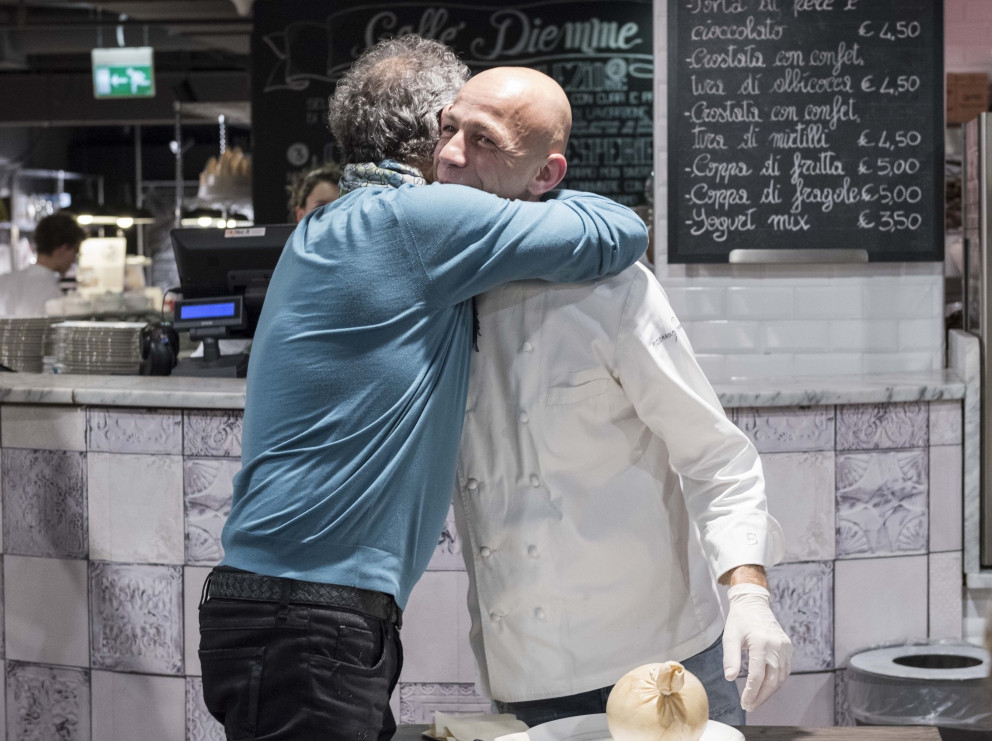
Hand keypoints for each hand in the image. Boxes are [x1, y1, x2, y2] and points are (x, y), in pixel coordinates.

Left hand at [722, 583, 792, 712]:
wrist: (753, 603)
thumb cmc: (739, 620)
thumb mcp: (730, 637)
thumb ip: (730, 658)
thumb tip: (730, 678)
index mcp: (762, 643)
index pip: (757, 676)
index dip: (751, 692)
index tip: (745, 703)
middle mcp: (776, 646)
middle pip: (772, 681)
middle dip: (760, 696)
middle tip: (750, 706)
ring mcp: (784, 647)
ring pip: (780, 678)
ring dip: (769, 692)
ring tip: (757, 700)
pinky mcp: (788, 647)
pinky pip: (785, 670)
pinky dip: (777, 682)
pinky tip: (767, 688)